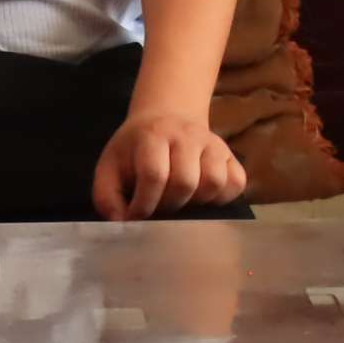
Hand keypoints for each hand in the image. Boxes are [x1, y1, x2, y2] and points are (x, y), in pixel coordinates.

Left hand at [91, 105, 246, 219]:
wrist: (166, 117)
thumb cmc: (135, 149)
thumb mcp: (110, 166)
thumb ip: (107, 197)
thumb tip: (121, 225)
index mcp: (153, 136)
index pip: (154, 174)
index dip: (145, 204)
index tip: (136, 217)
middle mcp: (187, 135)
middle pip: (186, 181)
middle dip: (170, 205)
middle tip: (160, 209)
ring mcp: (213, 144)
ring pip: (214, 181)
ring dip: (197, 202)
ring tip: (182, 203)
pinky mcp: (230, 154)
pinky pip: (236, 182)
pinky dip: (222, 197)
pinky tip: (204, 198)